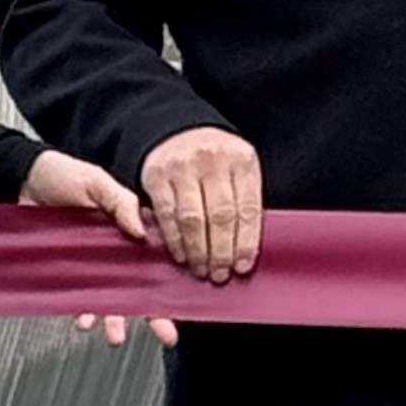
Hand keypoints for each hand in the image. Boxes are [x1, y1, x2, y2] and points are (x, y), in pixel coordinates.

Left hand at [20, 145, 176, 345]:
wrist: (23, 180)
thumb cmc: (63, 175)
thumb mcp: (97, 183)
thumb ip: (121, 203)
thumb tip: (141, 231)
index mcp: (130, 231)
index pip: (157, 262)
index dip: (170, 285)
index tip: (181, 304)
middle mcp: (114, 254)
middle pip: (139, 290)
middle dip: (152, 315)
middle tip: (164, 334)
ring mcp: (90, 267)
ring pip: (109, 300)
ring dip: (114, 320)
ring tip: (116, 334)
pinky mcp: (66, 273)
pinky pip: (77, 298)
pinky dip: (81, 312)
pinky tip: (84, 319)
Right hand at [139, 124, 264, 285]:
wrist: (178, 131)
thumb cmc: (215, 160)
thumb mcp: (238, 169)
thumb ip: (243, 201)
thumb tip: (245, 251)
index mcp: (242, 159)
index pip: (248, 208)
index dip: (246, 242)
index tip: (242, 266)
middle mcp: (213, 159)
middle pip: (221, 216)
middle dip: (221, 252)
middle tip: (220, 274)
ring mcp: (183, 166)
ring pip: (193, 219)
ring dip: (198, 251)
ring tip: (201, 270)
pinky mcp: (157, 175)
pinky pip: (167, 215)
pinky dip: (174, 240)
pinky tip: (181, 255)